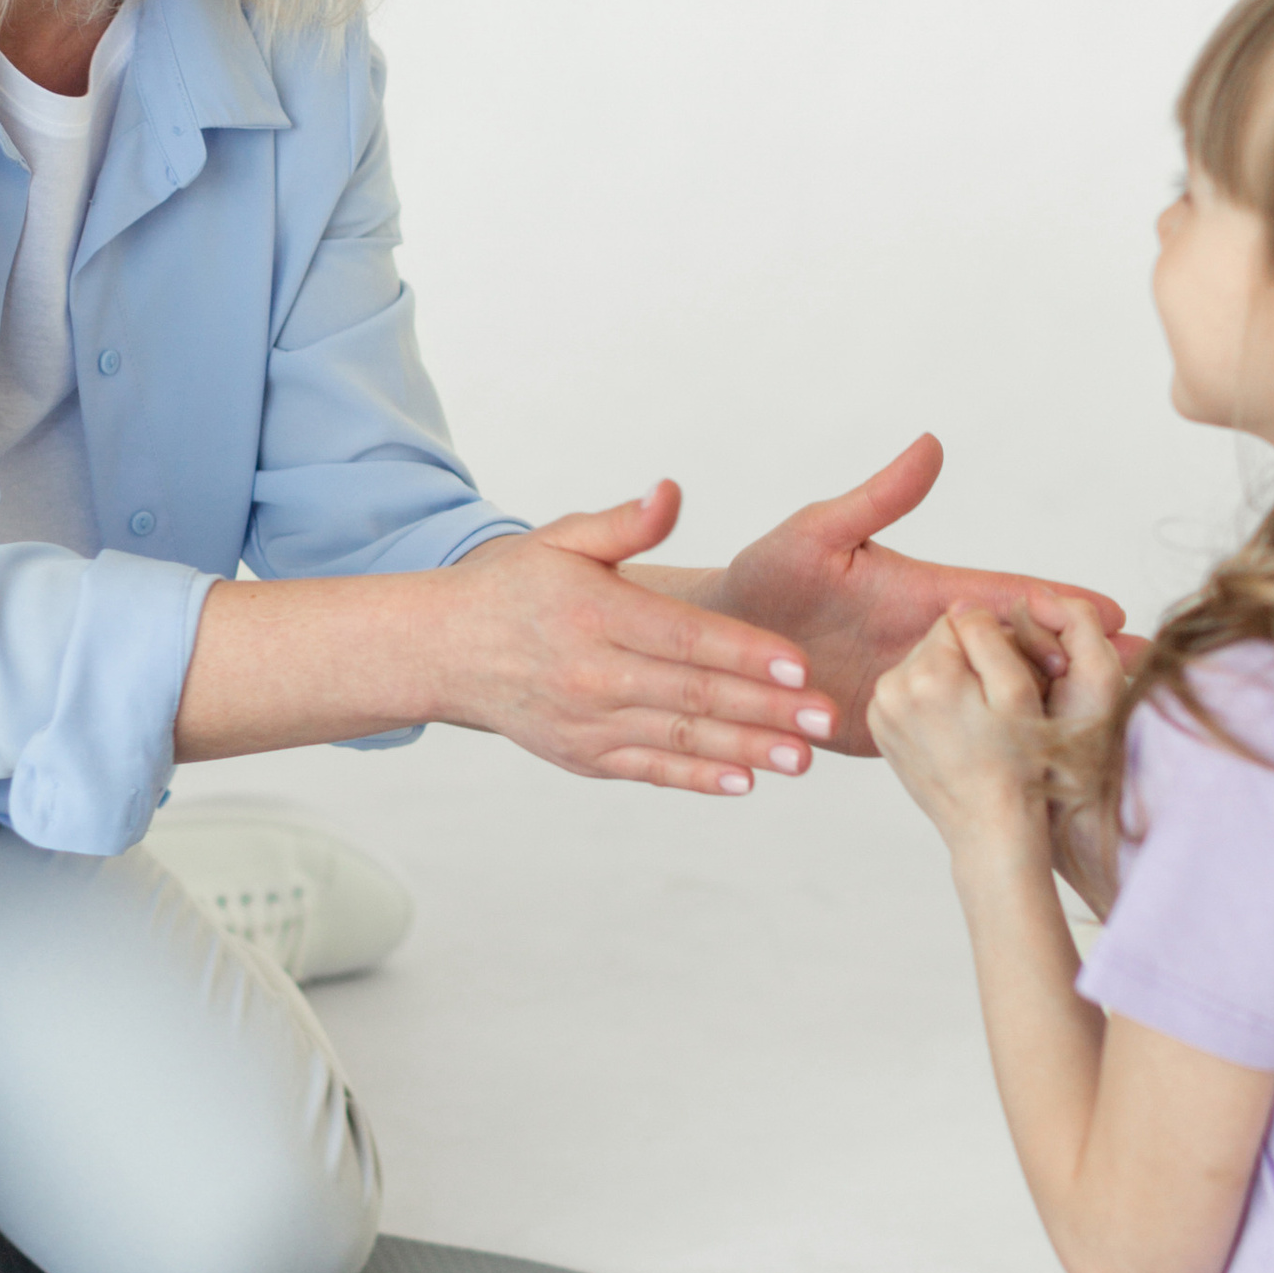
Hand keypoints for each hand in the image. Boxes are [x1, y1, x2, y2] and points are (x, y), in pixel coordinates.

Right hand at [446, 483, 837, 794]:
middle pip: (693, 694)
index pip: (685, 637)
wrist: (446, 651)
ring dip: (746, 750)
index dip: (745, 652)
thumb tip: (671, 491)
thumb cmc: (516, 587)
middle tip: (828, 718)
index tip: (800, 664)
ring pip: (680, 738)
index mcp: (596, 615)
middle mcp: (593, 674)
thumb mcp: (562, 540)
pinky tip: (745, 781)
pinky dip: (698, 777)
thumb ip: (624, 522)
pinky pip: (650, 769)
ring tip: (802, 759)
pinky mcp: (584, 756)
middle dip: (766, 708)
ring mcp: (588, 722)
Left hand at [716, 434, 1126, 752]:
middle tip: (1151, 676)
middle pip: (1021, 653)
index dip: (1059, 606)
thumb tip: (932, 444)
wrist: (716, 649)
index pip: (1006, 598)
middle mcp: (931, 642)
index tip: (1117, 615)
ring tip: (1117, 733)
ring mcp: (919, 690)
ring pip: (999, 702)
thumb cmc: (762, 578)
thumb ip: (875, 500)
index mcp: (924, 592)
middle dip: (1084, 664)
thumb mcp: (816, 536)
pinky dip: (1001, 753)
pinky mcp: (896, 733)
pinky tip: (1044, 774)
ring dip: (1055, 714)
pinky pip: (956, 743)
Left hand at [868, 605, 1057, 860]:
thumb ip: (988, 635)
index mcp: (929, 674)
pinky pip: (908, 693)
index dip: (990, 642)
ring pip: (922, 666)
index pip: (959, 619)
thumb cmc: (1016, 765)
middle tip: (992, 704)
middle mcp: (893, 688)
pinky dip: (931, 703)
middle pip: (936, 642)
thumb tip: (963, 607)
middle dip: (965, 660)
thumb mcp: (1018, 691)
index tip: (1004, 678)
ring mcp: (881, 710)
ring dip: (948, 681)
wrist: (989, 828)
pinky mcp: (879, 728)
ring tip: (975, 721)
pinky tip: (954, 730)